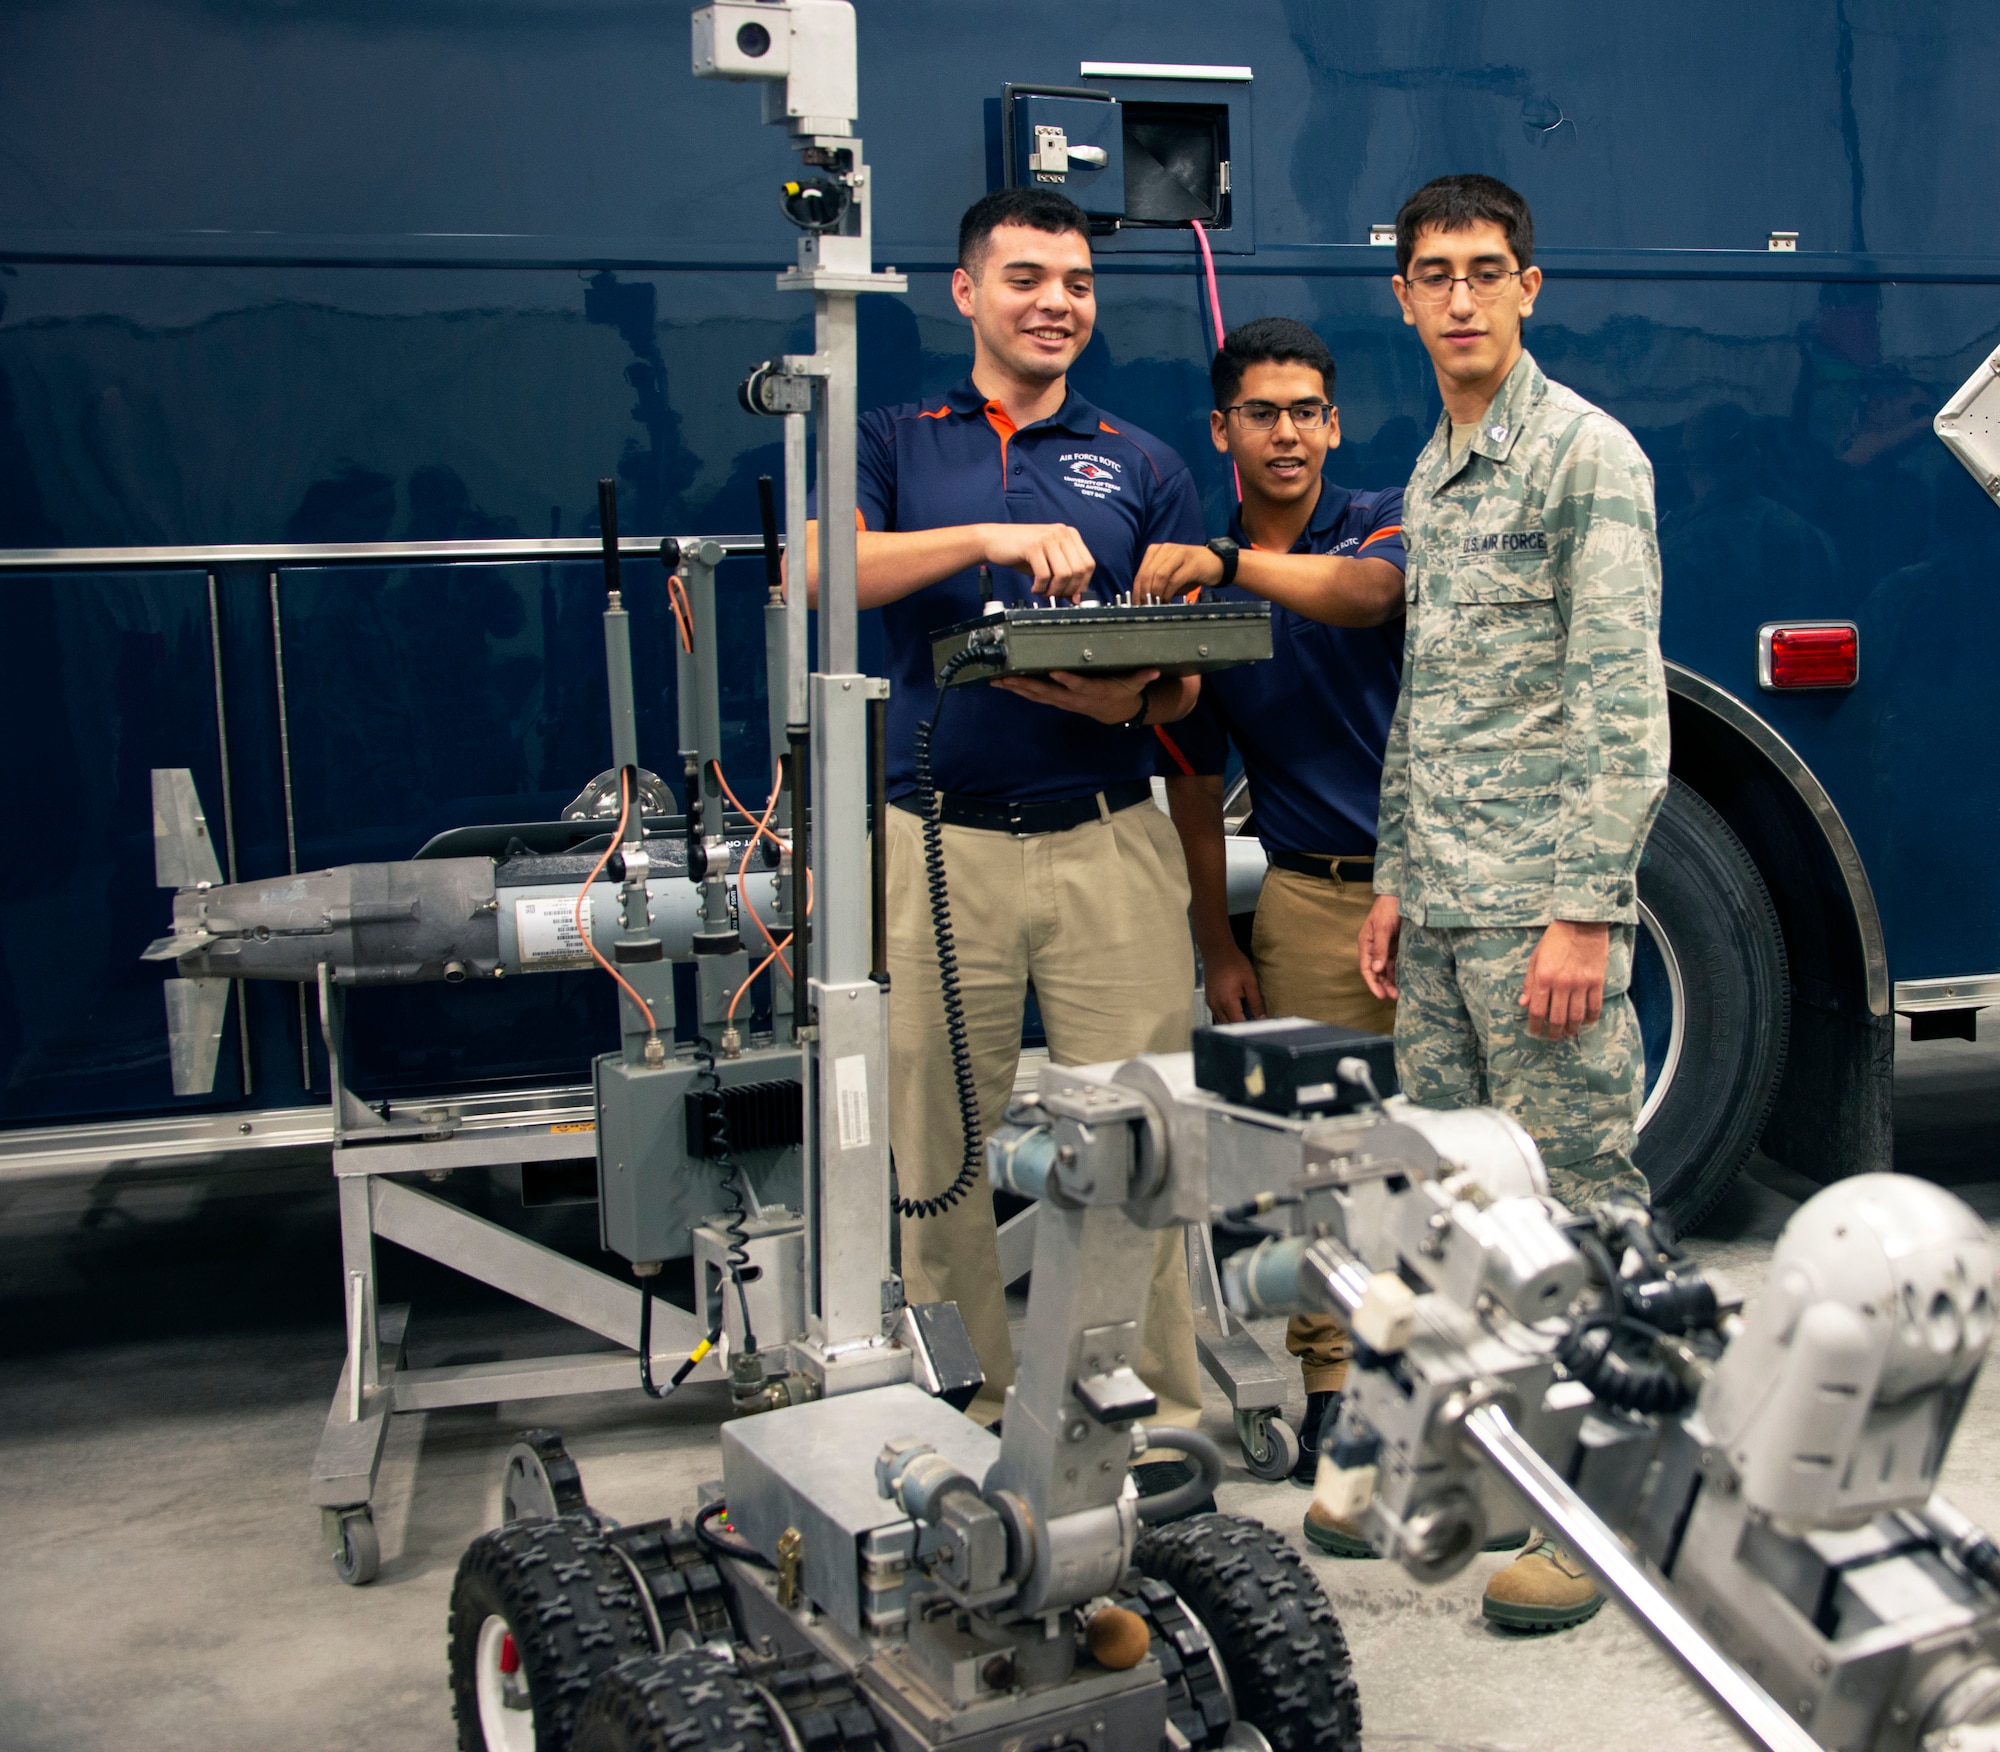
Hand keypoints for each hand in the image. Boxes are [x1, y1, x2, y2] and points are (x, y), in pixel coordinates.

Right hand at [982, 522, 1095, 599]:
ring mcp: (1048, 538)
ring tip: (1045, 592)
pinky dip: (1040, 587)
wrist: (993, 539)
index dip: (1083, 584)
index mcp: (1069, 534)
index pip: (1088, 564)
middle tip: (1057, 596)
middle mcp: (1061, 533)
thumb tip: (1075, 597)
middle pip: (1079, 570)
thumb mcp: (1047, 560)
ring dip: (1055, 590)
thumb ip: (1063, 574)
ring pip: (1064, 574)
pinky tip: (1035, 587)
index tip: (1074, 596)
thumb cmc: (1020, 551)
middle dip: (1069, 590)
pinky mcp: (1033, 546)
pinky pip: (1045, 574)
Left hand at [992, 667, 1159, 723]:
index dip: (1067, 681)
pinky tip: (1001, 682)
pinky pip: (1033, 695)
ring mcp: (1062, 701)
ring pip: (1036, 695)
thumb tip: (1154, 669)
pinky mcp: (1054, 700)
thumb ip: (1142, 676)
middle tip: (1008, 676)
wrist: (1116, 713)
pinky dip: (1017, 689)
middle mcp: (1073, 698)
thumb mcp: (1134, 684)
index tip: (1055, 672)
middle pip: (1048, 692)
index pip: (1079, 686)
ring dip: (1016, 688)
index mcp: (1092, 691)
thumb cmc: (1123, 692)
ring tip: (996, 679)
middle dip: (1027, 685)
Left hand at [1132, 541, 1223, 603]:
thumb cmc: (1192, 571)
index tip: (1136, 605)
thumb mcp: (1170, 575)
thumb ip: (1156, 583)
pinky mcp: (1191, 563)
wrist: (1218, 563)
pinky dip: (1168, 593)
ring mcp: (1179, 554)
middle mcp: (1166, 549)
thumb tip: (1143, 600)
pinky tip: (1167, 601)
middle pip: (1147, 574)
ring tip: (1157, 605)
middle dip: (1144, 594)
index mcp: (1157, 551)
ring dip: (1156, 594)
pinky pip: (1174, 580)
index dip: (1136, 591)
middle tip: (1146, 607)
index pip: (1141, 573)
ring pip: (1158, 576)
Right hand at [1200, 942, 1265, 1022]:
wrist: (1217, 951)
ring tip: (1246, 1023)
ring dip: (1233, 1025)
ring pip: (1221, 1022)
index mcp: (1228, 1002)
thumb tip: (1263, 1019)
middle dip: (1241, 1030)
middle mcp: (1216, 1006)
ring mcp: (1211, 1003)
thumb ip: (1256, 1002)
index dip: (1250, 1029)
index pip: (1239, 1024)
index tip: (1261, 1030)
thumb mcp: (1250, 982)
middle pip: (1228, 1027)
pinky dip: (1227, 1018)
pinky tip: (1236, 1014)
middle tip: (1255, 1028)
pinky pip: (1218, 1015)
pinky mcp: (1209, 1000)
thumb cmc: (1236, 964)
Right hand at [1358, 895, 1401, 1000]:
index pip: (1366, 968)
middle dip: (1383, 985)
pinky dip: (1398, 972)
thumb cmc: (1388, 908)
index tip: (1380, 995)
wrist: (1401, 895)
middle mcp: (1374, 948)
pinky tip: (1404, 980)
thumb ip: (1380, 949)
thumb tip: (1376, 969)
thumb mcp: (1382, 928)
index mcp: (1366, 943)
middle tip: (1394, 996)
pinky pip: (1396, 962)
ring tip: (1400, 992)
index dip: (1372, 983)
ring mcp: (1386, 947)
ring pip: (1386, 969)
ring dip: (1391, 981)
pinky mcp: (1397, 945)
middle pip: (1376, 971)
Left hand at [1520, 920, 1608, 1039]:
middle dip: (1554, 1032)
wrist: (1582, 922)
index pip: (1538, 1011)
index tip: (1535, 1032)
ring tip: (1568, 1033)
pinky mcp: (1597, 980)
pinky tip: (1587, 1022)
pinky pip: (1595, 1006)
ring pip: (1576, 1016)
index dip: (1535, 1026)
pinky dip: (1591, 1018)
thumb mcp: (1536, 957)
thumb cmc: (1555, 938)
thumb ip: (1530, 982)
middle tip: (1553, 1037)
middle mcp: (1562, 983)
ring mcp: (1581, 983)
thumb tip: (1523, 1003)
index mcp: (1543, 977)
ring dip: (1572, 1029)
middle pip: (1557, 1018)